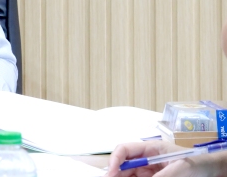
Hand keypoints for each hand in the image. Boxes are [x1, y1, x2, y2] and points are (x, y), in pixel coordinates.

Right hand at [106, 141, 226, 176]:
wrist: (211, 170)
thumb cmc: (198, 163)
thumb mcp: (181, 167)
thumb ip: (164, 175)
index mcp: (150, 148)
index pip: (125, 150)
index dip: (115, 159)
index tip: (111, 173)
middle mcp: (146, 159)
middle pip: (123, 166)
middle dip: (115, 174)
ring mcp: (149, 171)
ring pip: (129, 176)